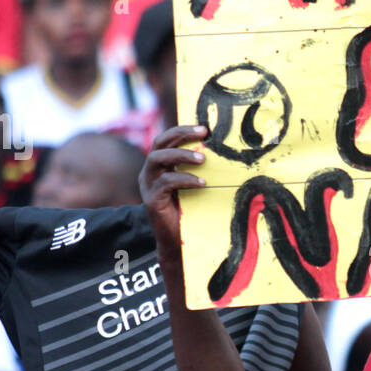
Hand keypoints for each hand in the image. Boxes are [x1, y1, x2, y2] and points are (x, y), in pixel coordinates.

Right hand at [140, 126, 206, 254]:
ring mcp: (148, 185)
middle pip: (160, 143)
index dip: (183, 130)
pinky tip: (202, 183)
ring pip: (158, 159)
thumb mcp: (193, 185)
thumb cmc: (189, 211)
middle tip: (203, 133)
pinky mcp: (151, 199)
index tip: (204, 128)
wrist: (177, 242)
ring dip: (182, 155)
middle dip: (181, 134)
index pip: (167, 139)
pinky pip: (166, 182)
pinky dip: (184, 179)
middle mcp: (150, 172)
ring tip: (202, 159)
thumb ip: (199, 169)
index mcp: (159, 165)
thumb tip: (222, 152)